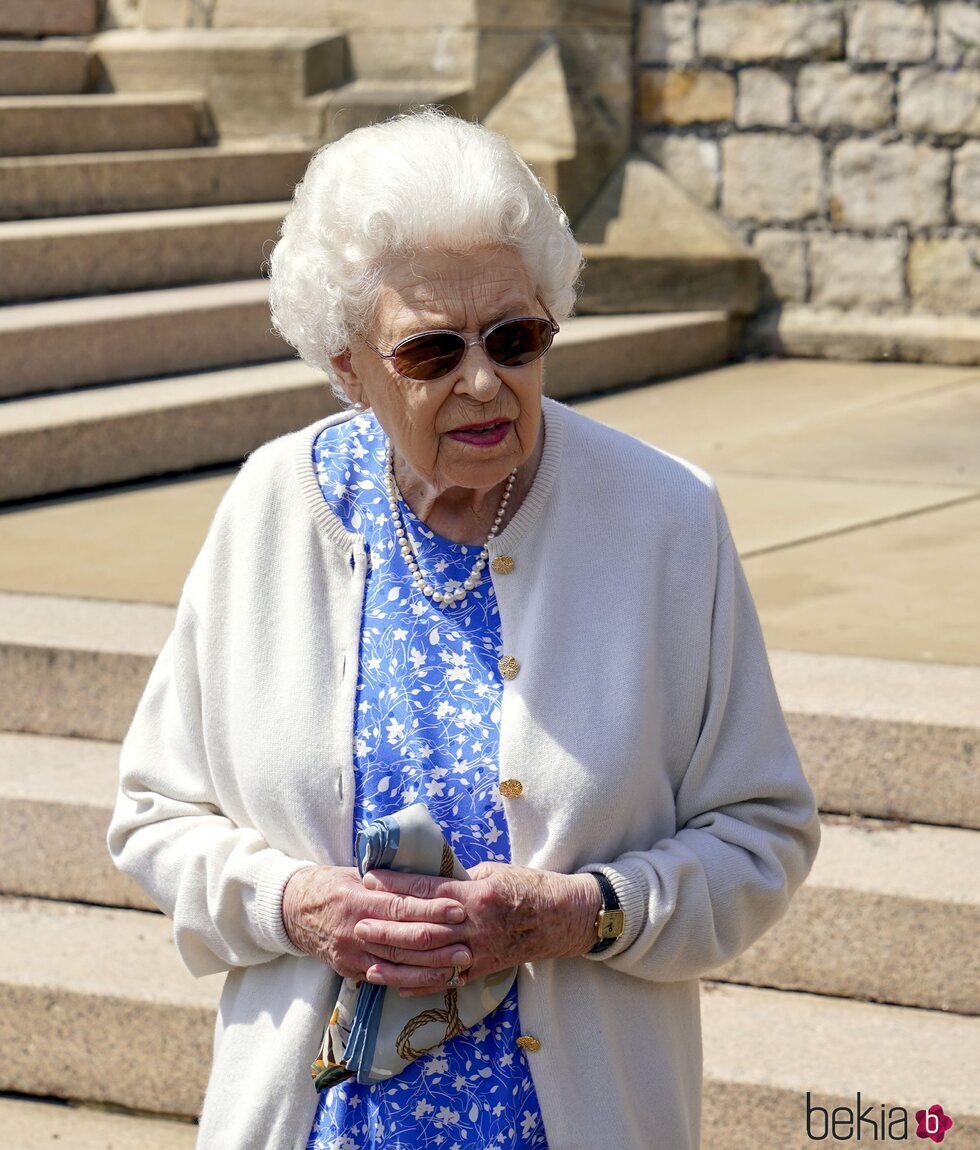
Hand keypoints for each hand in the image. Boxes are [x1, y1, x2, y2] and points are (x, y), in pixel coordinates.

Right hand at [281, 865, 471, 990]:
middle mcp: (355, 929)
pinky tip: (430, 980)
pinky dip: (409, 981)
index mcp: (358, 900)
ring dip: (430, 967)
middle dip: (438, 942)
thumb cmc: (331, 885)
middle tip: (467, 943)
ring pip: (397, 964)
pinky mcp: (349, 969)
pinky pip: (383, 978)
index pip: (401, 907)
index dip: (431, 910)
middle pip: (403, 939)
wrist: (292, 912)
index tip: (458, 909)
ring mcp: (352, 954)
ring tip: (458, 966)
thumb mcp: (355, 874)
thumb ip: (387, 880)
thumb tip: (427, 875)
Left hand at [356, 862, 599, 996]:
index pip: (427, 891)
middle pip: (422, 929)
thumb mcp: (493, 871)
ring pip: (429, 960)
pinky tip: (396, 985)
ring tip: (368, 958)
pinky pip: (446, 980)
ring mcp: (478, 952)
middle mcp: (473, 926)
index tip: (371, 880)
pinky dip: (420, 984)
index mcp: (475, 894)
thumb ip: (460, 879)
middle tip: (359, 923)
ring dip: (395, 961)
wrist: (562, 917)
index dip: (397, 887)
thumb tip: (429, 878)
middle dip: (387, 927)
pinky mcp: (482, 970)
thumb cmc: (528, 886)